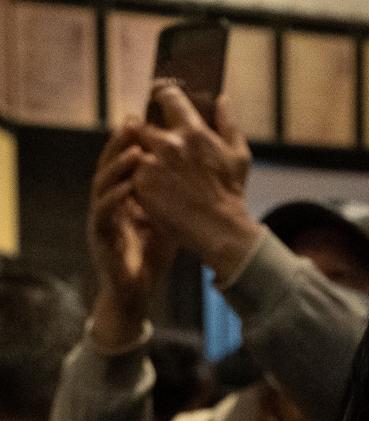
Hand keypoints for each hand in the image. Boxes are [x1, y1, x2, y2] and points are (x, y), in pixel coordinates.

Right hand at [88, 123, 176, 346]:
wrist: (136, 289)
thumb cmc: (151, 252)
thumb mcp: (169, 216)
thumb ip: (177, 192)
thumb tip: (201, 168)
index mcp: (124, 194)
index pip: (125, 160)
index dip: (133, 139)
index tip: (146, 116)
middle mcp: (108, 201)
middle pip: (109, 164)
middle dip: (119, 142)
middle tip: (133, 121)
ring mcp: (101, 218)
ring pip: (102, 185)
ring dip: (116, 167)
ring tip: (133, 152)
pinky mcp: (99, 238)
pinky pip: (102, 214)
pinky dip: (114, 200)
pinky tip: (126, 189)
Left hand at [134, 84, 261, 279]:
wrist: (219, 229)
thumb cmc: (231, 192)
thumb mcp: (239, 155)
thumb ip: (229, 123)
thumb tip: (221, 98)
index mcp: (193, 131)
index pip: (166, 95)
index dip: (159, 94)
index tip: (157, 98)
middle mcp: (169, 144)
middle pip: (140, 124)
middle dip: (144, 133)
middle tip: (150, 143)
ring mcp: (152, 164)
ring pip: (131, 149)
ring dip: (138, 157)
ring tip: (151, 171)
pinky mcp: (140, 184)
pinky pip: (129, 172)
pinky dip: (136, 177)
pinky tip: (150, 187)